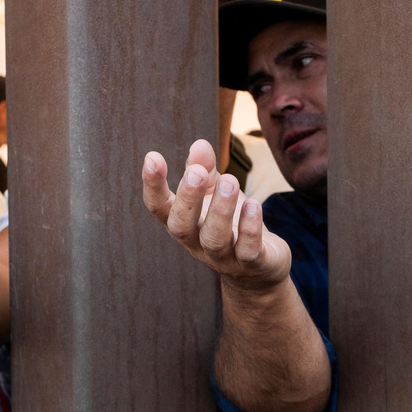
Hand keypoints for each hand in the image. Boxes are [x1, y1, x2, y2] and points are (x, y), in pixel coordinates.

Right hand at [141, 138, 290, 291]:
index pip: (158, 207)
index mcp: (183, 221)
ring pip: (214, 239)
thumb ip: (205, 170)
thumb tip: (200, 144)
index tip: (152, 157)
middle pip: (182, 226)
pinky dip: (250, 229)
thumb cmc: (230, 221)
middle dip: (188, 199)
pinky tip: (254, 205)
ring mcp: (223, 257)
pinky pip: (248, 251)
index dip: (152, 185)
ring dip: (220, 210)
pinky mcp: (251, 263)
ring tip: (229, 181)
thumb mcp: (215, 192)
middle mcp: (196, 242)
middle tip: (196, 172)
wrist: (259, 267)